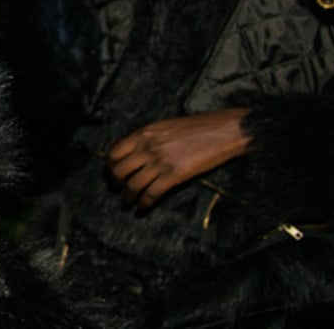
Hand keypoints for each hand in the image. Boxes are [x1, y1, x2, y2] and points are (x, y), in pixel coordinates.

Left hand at [107, 108, 250, 209]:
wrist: (223, 131)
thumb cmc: (197, 127)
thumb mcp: (165, 126)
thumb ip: (147, 137)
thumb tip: (132, 150)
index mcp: (144, 133)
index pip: (115, 151)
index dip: (110, 165)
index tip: (112, 172)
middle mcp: (148, 147)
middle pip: (119, 170)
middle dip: (115, 183)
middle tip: (117, 189)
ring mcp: (160, 162)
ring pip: (133, 184)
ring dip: (127, 197)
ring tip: (128, 202)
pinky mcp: (174, 175)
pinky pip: (152, 193)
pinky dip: (144, 203)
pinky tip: (142, 208)